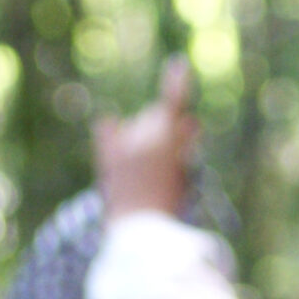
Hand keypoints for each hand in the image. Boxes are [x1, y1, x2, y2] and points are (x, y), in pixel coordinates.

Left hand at [94, 56, 197, 220]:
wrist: (141, 233)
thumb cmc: (169, 206)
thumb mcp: (184, 172)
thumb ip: (185, 145)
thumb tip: (190, 125)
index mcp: (166, 135)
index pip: (173, 99)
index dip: (177, 82)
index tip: (178, 65)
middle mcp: (142, 132)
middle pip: (156, 117)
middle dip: (166, 127)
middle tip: (180, 144)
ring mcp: (123, 143)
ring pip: (138, 126)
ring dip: (146, 135)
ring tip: (152, 163)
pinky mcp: (109, 157)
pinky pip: (107, 131)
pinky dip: (112, 130)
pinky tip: (112, 125)